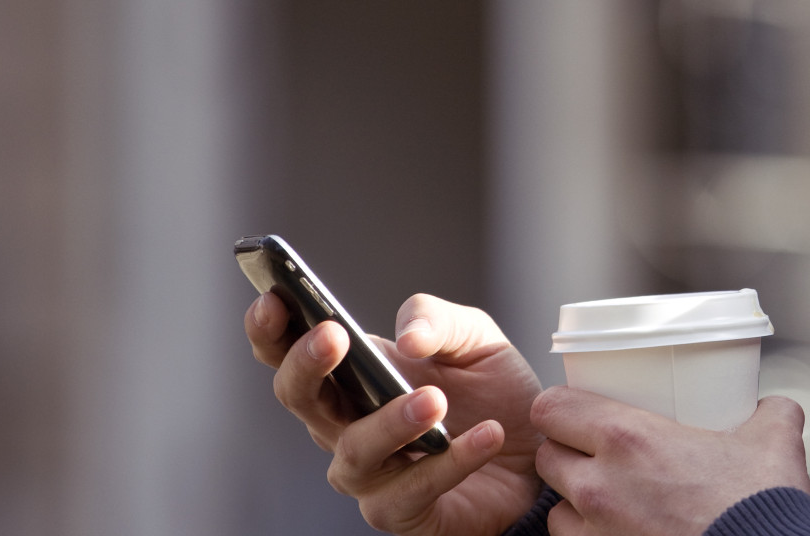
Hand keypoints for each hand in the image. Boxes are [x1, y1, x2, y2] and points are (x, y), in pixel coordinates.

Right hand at [245, 291, 545, 534]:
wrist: (538, 448)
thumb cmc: (492, 391)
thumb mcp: (474, 338)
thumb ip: (437, 320)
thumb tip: (405, 336)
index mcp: (350, 375)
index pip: (288, 351)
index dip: (270, 328)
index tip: (274, 298)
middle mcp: (345, 425)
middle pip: (300, 399)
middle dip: (308, 365)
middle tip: (335, 336)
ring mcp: (369, 473)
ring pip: (355, 452)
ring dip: (391, 422)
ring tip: (435, 399)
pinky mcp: (402, 511)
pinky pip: (413, 489)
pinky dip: (451, 462)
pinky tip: (486, 436)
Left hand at [530, 388, 809, 535]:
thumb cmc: (760, 505)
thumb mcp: (774, 440)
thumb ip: (770, 413)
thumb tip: (774, 408)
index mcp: (627, 438)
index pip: (551, 408)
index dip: (560, 408)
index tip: (577, 410)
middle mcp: (600, 486)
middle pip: (547, 458)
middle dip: (567, 454)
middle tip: (598, 453)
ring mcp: (596, 534)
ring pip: (555, 510)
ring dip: (574, 503)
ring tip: (609, 501)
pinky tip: (618, 533)